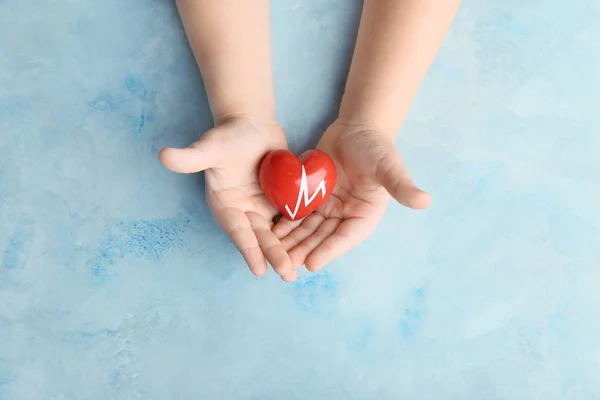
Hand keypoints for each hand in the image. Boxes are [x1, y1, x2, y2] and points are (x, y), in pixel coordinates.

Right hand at [159, 117, 296, 280]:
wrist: (250, 125)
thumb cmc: (227, 136)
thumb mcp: (210, 146)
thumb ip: (190, 157)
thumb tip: (164, 156)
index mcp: (225, 205)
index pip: (238, 230)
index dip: (248, 249)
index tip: (259, 269)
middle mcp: (243, 211)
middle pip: (260, 236)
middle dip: (274, 255)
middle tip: (288, 274)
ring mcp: (262, 207)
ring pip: (277, 232)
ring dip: (287, 250)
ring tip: (299, 270)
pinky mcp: (279, 201)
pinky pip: (290, 218)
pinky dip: (299, 232)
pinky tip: (314, 246)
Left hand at [273, 120, 431, 272]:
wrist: (356, 128)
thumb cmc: (376, 147)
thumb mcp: (389, 166)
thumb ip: (402, 185)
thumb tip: (425, 201)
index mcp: (365, 216)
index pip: (345, 237)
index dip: (328, 250)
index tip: (312, 264)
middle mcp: (345, 216)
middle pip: (321, 239)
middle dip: (302, 253)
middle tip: (284, 268)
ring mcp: (327, 208)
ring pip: (305, 230)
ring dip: (290, 244)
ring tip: (271, 256)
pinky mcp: (312, 198)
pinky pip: (296, 214)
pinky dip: (283, 224)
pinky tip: (267, 233)